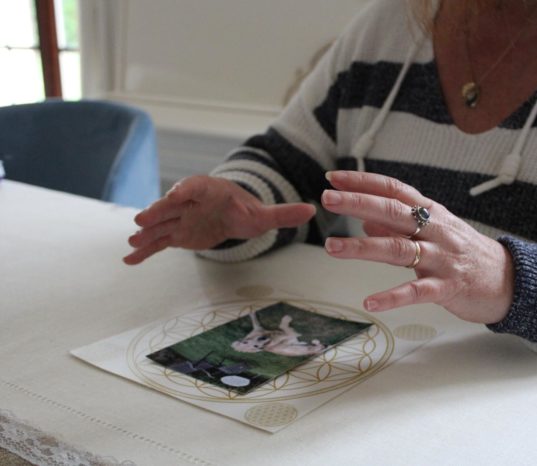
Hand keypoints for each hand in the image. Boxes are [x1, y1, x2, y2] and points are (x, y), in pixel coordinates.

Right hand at [123, 175, 315, 264]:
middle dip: (158, 212)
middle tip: (142, 220)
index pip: (194, 186)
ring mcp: (180, 219)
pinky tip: (129, 261)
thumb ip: (284, 213)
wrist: (232, 215)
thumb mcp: (263, 214)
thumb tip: (313, 210)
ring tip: (131, 243)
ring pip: (161, 225)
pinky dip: (144, 252)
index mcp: (209, 190)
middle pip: (171, 205)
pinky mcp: (176, 235)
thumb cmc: (245, 210)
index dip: (184, 190)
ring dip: (146, 234)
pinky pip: (158, 242)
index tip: (175, 195)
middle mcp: (190, 202)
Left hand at [321, 171, 513, 323]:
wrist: (511, 280)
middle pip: (392, 212)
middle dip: (358, 204)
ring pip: (399, 248)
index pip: (394, 190)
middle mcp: (435, 229)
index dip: (364, 182)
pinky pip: (417, 291)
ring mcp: (442, 258)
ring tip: (331, 247)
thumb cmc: (466, 253)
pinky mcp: (448, 287)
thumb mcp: (434, 232)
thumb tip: (364, 221)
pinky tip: (369, 302)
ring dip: (363, 248)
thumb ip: (398, 227)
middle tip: (327, 199)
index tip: (333, 178)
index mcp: (430, 213)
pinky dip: (392, 297)